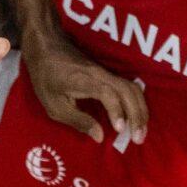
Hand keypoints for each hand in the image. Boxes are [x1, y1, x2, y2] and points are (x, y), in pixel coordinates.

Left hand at [25, 31, 147, 144]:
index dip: (116, 111)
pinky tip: (137, 117)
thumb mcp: (55, 106)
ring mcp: (107, 72)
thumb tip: (99, 137)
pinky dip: (137, 103)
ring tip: (141, 132)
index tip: (119, 129)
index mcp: (84, 81)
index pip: (108, 93)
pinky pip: (129, 87)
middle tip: (138, 139)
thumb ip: (78, 121)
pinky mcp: (109, 74)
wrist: (47, 47)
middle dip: (137, 116)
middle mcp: (100, 74)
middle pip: (128, 91)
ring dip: (140, 110)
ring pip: (132, 88)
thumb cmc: (46, 78)